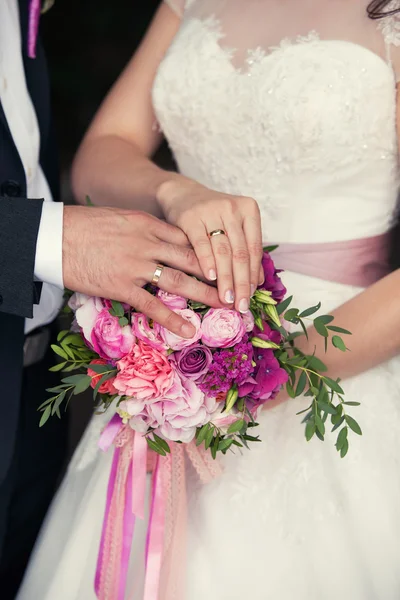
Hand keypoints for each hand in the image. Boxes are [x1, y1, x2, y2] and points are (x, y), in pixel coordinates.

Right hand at [62, 206, 220, 337]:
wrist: (55, 235)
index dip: (211, 252)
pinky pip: (152, 304)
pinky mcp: (121, 286)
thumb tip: (163, 240)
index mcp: (149, 224)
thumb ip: (145, 229)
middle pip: (192, 259)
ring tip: (226, 306)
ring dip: (205, 294)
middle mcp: (148, 243)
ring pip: (179, 281)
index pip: (188, 238)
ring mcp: (136, 265)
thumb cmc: (85, 225)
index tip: (227, 261)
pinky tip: (188, 330)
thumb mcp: (121, 217)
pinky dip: (172, 319)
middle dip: (218, 273)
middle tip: (238, 285)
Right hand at [157, 177, 263, 312]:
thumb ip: (245, 250)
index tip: (252, 297)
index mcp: (249, 210)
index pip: (254, 249)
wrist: (182, 195)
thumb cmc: (212, 217)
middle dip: (241, 282)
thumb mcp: (232, 228)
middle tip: (241, 305)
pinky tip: (210, 279)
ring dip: (226, 278)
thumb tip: (257, 282)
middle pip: (240, 252)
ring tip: (227, 298)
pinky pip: (201, 244)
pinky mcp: (191, 217)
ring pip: (223, 251)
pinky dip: (207, 262)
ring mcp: (212, 210)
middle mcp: (232, 208)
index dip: (254, 275)